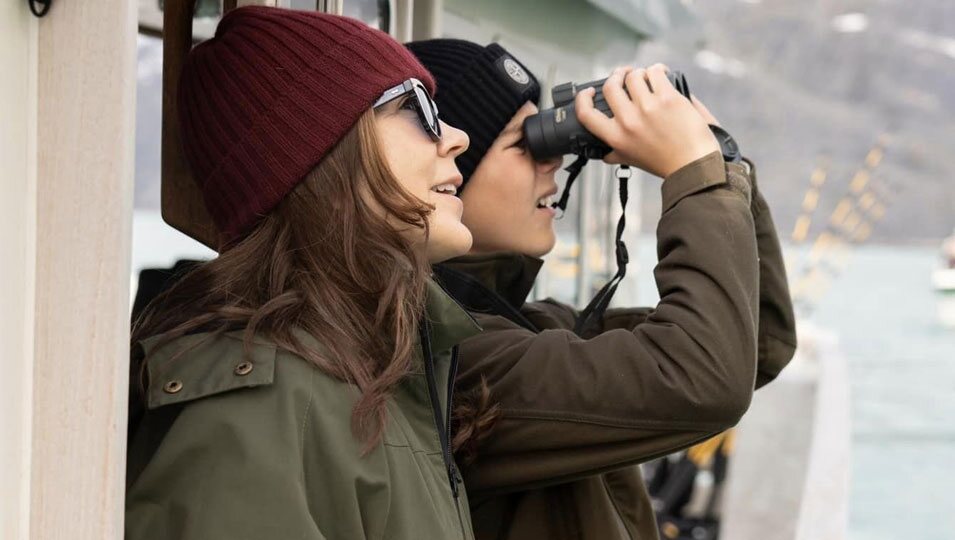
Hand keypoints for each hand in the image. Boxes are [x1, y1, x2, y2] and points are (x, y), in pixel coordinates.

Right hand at [574, 64, 719, 178]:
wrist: (693, 164)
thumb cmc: (665, 163)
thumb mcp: (632, 160)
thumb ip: (616, 154)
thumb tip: (604, 154)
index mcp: (616, 137)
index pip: (586, 114)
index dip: (583, 98)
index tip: (589, 91)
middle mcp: (628, 121)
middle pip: (611, 86)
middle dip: (616, 76)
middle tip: (623, 75)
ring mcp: (648, 108)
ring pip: (634, 75)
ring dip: (639, 72)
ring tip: (647, 77)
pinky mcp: (668, 98)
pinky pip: (655, 72)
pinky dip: (657, 69)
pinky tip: (661, 73)